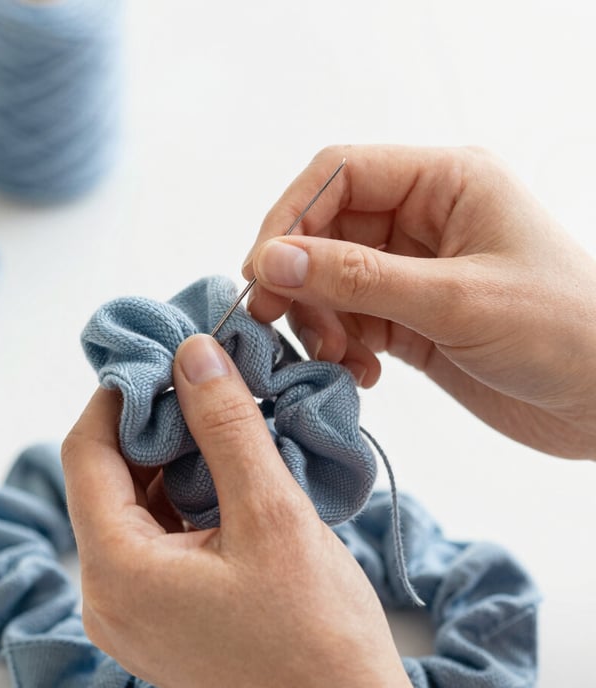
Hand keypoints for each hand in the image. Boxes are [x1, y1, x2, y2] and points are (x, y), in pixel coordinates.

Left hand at [62, 334, 412, 687]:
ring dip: (172, 457)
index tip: (160, 358)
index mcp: (117, 572)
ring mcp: (133, 610)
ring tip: (222, 421)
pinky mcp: (161, 614)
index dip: (117, 396)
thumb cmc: (317, 638)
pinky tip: (226, 470)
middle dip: (151, 423)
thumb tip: (194, 355)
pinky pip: (155, 535)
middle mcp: (108, 595)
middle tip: (201, 382)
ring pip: (132, 504)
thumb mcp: (272, 516)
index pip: (85, 454)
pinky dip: (184, 494)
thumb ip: (226, 427)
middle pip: (105, 478)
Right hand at [244, 145, 595, 459]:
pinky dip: (338, 346)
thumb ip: (357, 278)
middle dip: (298, 278)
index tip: (262, 270)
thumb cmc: (563, 333)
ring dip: (317, 320)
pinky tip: (361, 374)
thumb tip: (272, 260)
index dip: (290, 216)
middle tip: (277, 322)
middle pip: (324, 231)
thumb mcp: (455, 300)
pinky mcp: (407, 317)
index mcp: (443, 183)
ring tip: (336, 358)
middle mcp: (421, 219)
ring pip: (328, 281)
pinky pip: (347, 320)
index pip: (338, 175)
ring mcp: (411, 270)